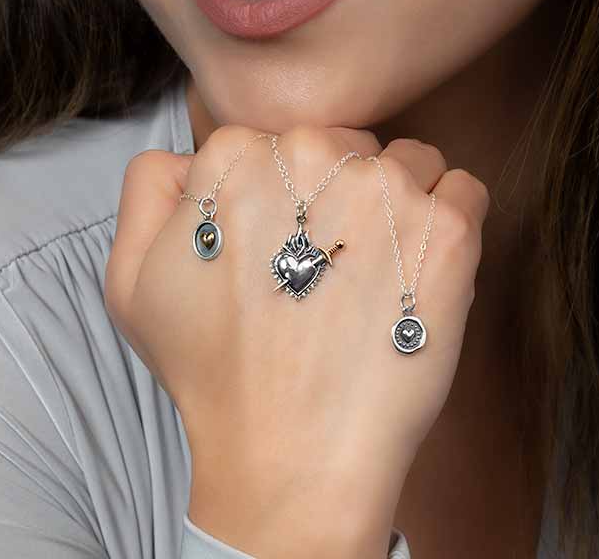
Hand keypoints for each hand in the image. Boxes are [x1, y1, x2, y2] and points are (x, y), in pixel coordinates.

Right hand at [104, 124, 489, 553]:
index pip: (282, 143)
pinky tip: (422, 270)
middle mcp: (314, 155)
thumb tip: (193, 157)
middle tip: (330, 266)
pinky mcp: (447, 229)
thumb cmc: (215, 373)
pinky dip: (452, 218)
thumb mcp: (134, 279)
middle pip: (347, 144)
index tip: (286, 247)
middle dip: (342, 192)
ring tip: (379, 272)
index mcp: (240, 156)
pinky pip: (464, 188)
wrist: (291, 456)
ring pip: (409, 160)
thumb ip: (150, 190)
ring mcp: (387, 189)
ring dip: (400, 203)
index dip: (286, 198)